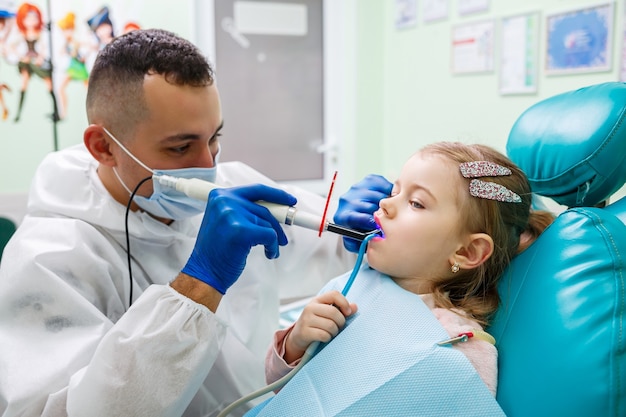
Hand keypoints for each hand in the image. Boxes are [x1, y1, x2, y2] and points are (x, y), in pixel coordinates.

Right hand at [182, 184, 296, 293]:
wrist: (205, 272)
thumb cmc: (216, 251)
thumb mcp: (226, 221)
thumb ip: (244, 210)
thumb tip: (274, 209)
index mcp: (220, 196)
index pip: (256, 190)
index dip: (276, 195)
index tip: (289, 200)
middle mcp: (225, 201)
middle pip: (265, 208)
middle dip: (277, 224)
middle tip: (283, 237)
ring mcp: (232, 214)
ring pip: (268, 223)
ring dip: (274, 239)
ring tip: (270, 249)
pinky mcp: (242, 230)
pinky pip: (270, 235)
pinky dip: (273, 247)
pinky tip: (269, 254)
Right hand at [284, 291, 356, 362]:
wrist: (299, 336)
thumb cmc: (317, 323)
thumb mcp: (327, 314)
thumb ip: (342, 309)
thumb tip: (355, 307)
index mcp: (317, 300)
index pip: (334, 294)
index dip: (344, 303)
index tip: (348, 312)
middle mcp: (310, 307)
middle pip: (334, 312)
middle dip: (340, 322)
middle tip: (338, 326)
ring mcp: (306, 319)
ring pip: (330, 325)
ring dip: (334, 332)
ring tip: (331, 332)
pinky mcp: (304, 332)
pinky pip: (324, 335)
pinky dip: (328, 338)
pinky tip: (324, 337)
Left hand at [333, 174, 391, 251]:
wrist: (358, 214)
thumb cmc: (358, 229)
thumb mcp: (356, 242)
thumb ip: (360, 245)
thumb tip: (370, 240)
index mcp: (342, 216)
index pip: (354, 216)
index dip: (368, 221)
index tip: (377, 225)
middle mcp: (347, 200)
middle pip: (368, 206)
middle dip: (380, 214)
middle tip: (389, 219)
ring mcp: (357, 188)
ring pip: (378, 195)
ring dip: (387, 203)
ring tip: (391, 211)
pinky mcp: (368, 180)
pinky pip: (383, 184)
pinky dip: (389, 191)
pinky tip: (389, 198)